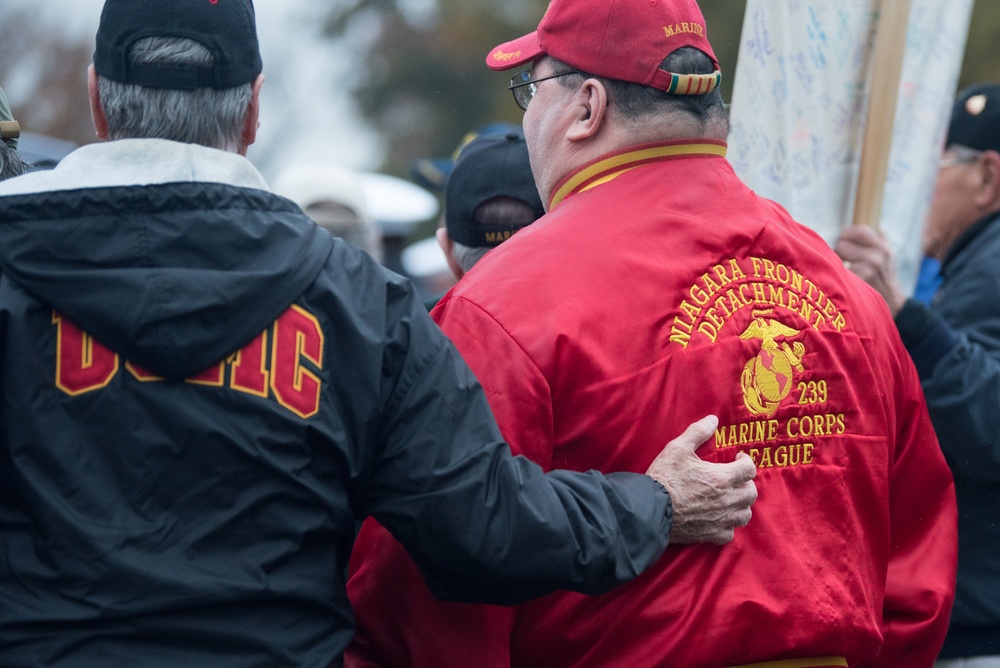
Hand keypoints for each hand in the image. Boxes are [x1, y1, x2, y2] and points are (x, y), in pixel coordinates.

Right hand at [646, 415, 756, 544]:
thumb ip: (698, 432)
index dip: (746, 461)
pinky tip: (719, 518)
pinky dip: (728, 525)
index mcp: (722, 478)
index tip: (737, 459)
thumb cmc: (665, 477)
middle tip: (734, 478)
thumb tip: (713, 419)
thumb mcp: (678, 448)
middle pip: (751, 493)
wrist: (650, 508)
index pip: (750, 469)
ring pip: (745, 514)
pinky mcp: (710, 534)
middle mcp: (727, 500)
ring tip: (730, 498)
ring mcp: (720, 519)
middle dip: (745, 483)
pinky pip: (730, 533)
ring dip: (741, 504)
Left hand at [834, 226, 905, 315]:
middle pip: (842, 244)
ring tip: (844, 269)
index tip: (843, 240)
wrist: (892, 302)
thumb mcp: (889, 257)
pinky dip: (838, 274)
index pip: (860, 230)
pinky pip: (838, 271)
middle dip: (838, 251)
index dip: (847, 234)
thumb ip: (882, 241)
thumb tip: (879, 226)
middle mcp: (877, 256)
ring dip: (836, 263)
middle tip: (842, 259)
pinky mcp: (859, 280)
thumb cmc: (885, 277)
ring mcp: (868, 268)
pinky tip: (844, 279)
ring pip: (837, 258)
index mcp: (882, 248)